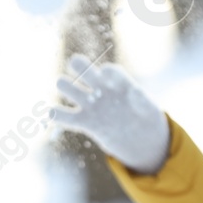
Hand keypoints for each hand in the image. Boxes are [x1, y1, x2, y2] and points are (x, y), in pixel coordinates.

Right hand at [48, 54, 171, 175]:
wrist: (138, 136)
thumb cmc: (143, 117)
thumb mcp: (147, 109)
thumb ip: (140, 100)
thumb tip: (134, 92)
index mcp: (117, 82)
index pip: (108, 70)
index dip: (107, 73)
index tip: (108, 81)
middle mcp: (100, 89)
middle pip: (82, 68)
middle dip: (78, 67)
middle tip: (81, 74)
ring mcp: (90, 104)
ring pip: (67, 86)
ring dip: (65, 86)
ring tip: (70, 93)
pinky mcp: (83, 122)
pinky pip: (63, 116)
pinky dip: (56, 114)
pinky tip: (54, 114)